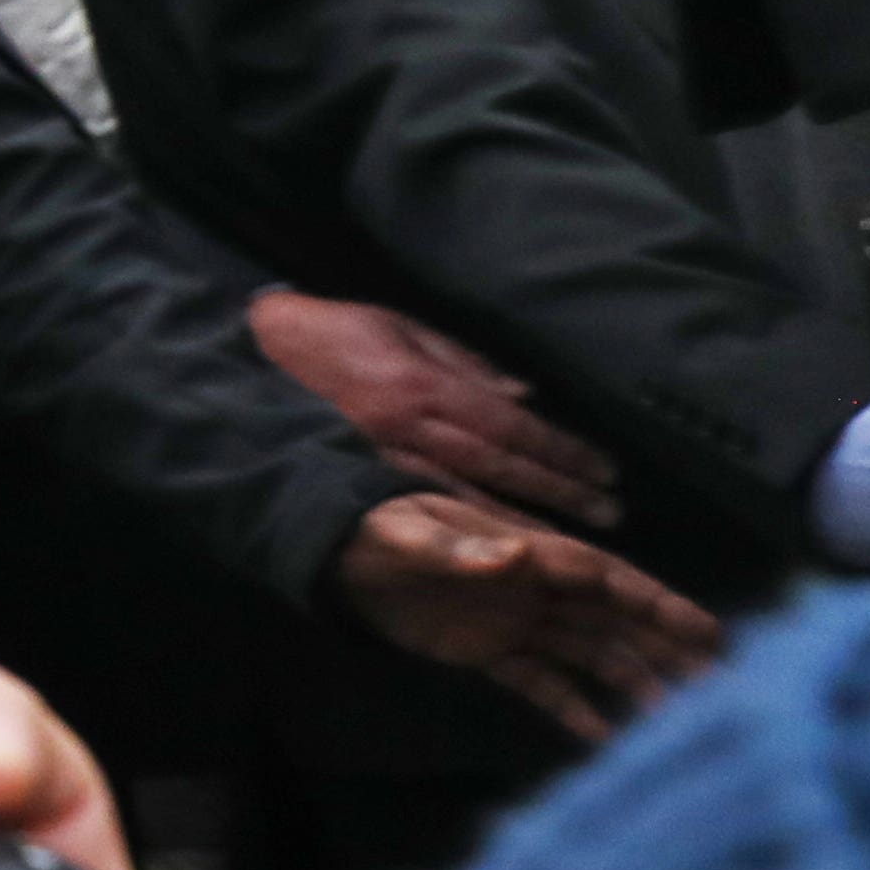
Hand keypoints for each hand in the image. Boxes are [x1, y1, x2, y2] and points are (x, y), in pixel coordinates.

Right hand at [248, 290, 618, 525]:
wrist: (260, 350)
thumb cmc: (338, 330)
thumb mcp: (405, 326)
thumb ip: (466, 363)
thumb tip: (524, 398)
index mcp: (424, 386)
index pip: (509, 424)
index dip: (560, 449)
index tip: (606, 468)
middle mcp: (410, 428)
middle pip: (498, 464)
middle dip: (557, 489)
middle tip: (610, 512)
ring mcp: (385, 457)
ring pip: (469, 495)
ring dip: (525, 518)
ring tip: (574, 541)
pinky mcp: (364, 474)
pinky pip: (428, 506)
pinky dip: (471, 525)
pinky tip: (504, 543)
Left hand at [332, 490, 719, 742]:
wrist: (332, 554)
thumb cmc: (373, 532)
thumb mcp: (408, 535)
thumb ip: (458, 549)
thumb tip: (514, 553)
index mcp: (525, 554)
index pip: (604, 579)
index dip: (654, 603)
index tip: (704, 631)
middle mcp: (534, 589)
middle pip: (613, 620)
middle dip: (663, 648)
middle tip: (717, 682)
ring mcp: (515, 622)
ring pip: (589, 654)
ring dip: (630, 682)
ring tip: (674, 719)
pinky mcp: (488, 652)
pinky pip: (541, 682)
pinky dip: (571, 707)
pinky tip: (603, 737)